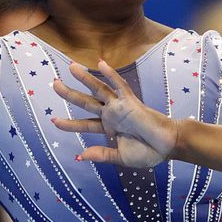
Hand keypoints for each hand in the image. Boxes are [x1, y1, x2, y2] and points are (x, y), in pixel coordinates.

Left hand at [52, 61, 178, 167]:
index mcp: (108, 128)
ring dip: (84, 78)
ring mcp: (120, 107)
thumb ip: (102, 155)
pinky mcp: (130, 102)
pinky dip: (111, 74)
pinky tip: (101, 63)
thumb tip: (81, 155)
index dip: (69, 123)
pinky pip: (119, 85)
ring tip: (70, 67)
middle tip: (54, 83)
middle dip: (69, 94)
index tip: (53, 121)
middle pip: (85, 102)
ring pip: (98, 89)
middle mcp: (111, 115)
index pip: (84, 124)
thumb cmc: (148, 152)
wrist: (167, 146)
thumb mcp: (121, 157)